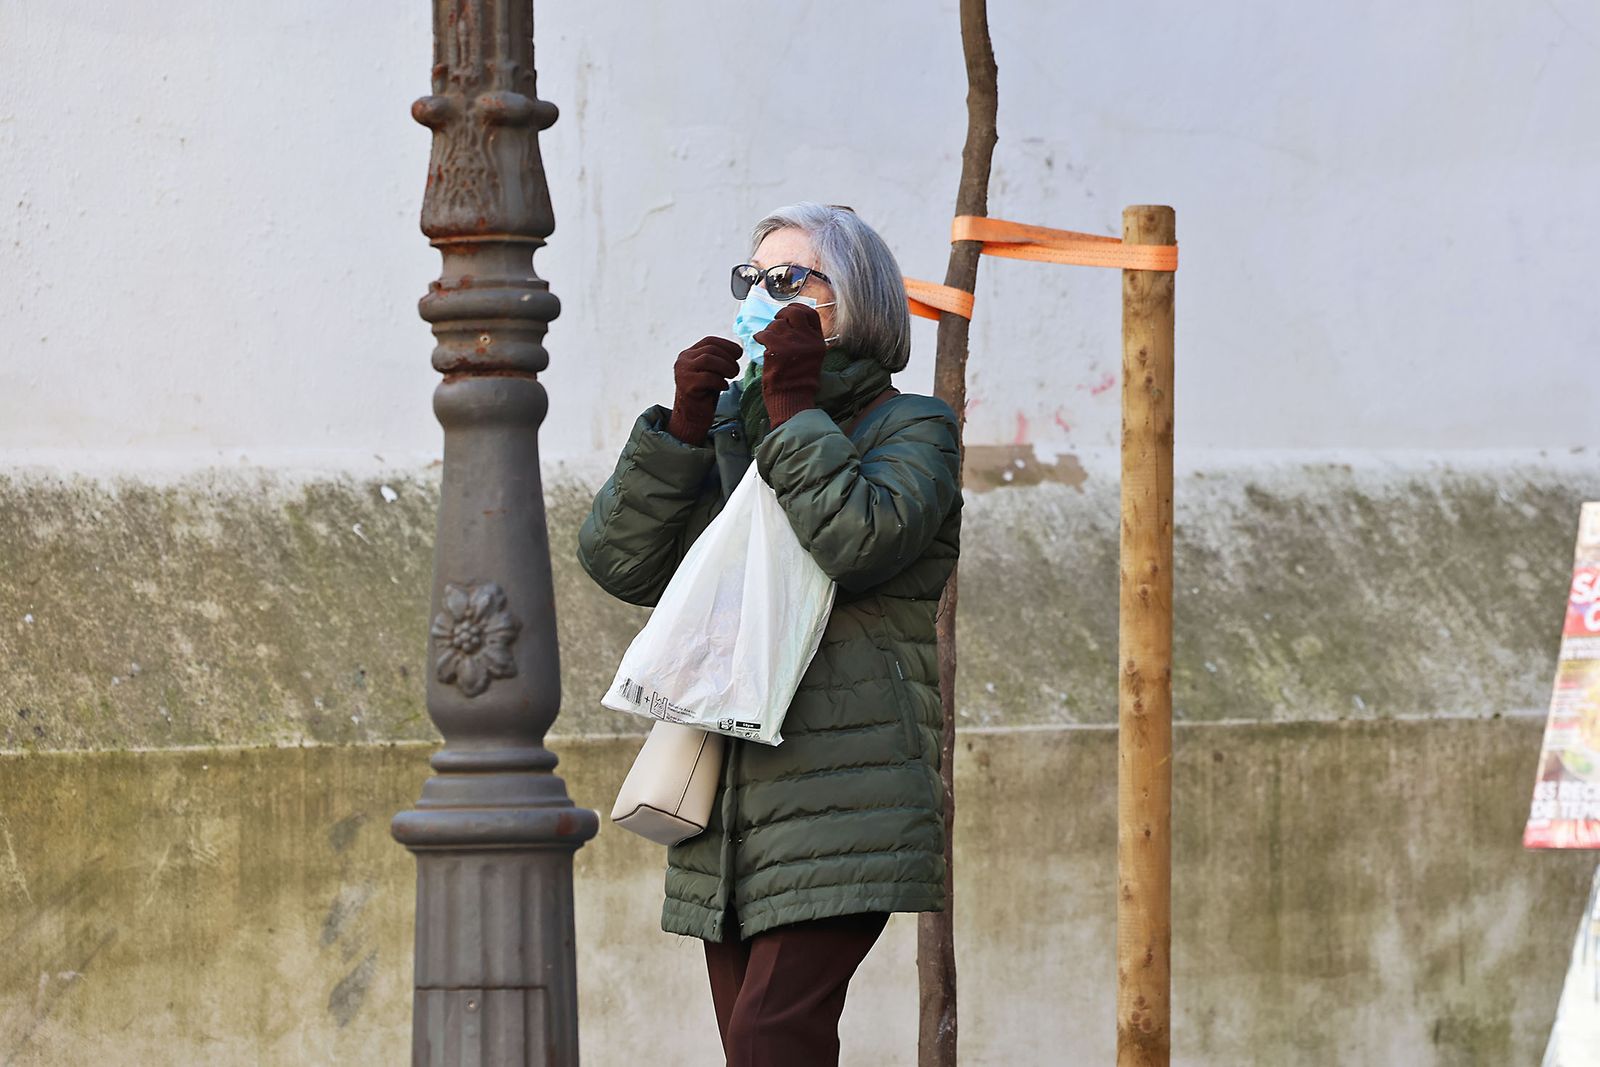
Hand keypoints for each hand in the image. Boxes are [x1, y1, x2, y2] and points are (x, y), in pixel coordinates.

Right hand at [667, 336, 741, 443]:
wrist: (692, 417)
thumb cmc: (705, 394)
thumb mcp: (713, 371)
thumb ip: (719, 359)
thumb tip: (739, 350)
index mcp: (689, 354)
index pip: (709, 341)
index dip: (727, 345)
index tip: (739, 354)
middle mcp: (683, 360)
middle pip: (710, 349)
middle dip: (728, 358)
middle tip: (736, 371)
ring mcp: (683, 372)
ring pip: (708, 359)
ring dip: (726, 367)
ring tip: (732, 376)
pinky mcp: (686, 386)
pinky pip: (707, 377)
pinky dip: (720, 381)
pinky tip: (723, 387)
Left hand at [756, 304, 827, 427]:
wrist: (792, 401)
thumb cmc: (798, 384)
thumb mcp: (811, 360)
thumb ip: (805, 342)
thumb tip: (790, 326)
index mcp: (818, 342)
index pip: (810, 314)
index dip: (798, 308)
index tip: (789, 311)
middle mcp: (807, 340)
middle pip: (794, 313)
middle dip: (782, 313)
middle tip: (776, 321)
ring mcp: (793, 343)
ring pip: (777, 324)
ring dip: (769, 330)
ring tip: (768, 342)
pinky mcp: (778, 349)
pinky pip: (765, 334)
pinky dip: (760, 337)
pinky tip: (760, 343)